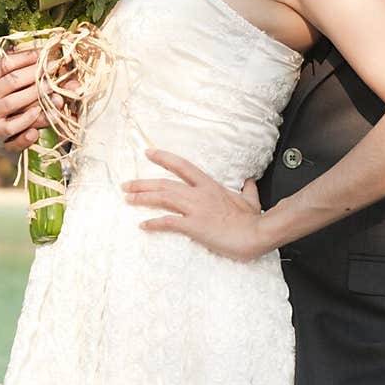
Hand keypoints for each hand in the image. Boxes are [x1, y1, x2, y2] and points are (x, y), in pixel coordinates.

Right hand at [0, 47, 78, 154]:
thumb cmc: (1, 102)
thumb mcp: (2, 84)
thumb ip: (19, 71)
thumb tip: (44, 53)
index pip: (5, 63)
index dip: (27, 56)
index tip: (47, 51)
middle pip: (12, 81)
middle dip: (36, 73)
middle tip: (56, 67)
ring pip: (14, 103)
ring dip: (36, 95)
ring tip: (54, 89)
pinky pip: (14, 128)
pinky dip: (27, 121)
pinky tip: (39, 114)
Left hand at [122, 151, 267, 260]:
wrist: (258, 232)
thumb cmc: (253, 219)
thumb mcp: (251, 200)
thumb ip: (247, 189)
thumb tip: (249, 181)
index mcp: (210, 185)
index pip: (182, 166)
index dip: (164, 158)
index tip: (148, 153)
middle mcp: (199, 194)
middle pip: (164, 183)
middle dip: (143, 183)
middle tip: (126, 185)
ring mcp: (195, 209)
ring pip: (162, 198)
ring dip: (142, 198)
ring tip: (128, 199)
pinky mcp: (194, 226)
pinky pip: (168, 222)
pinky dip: (154, 223)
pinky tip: (143, 225)